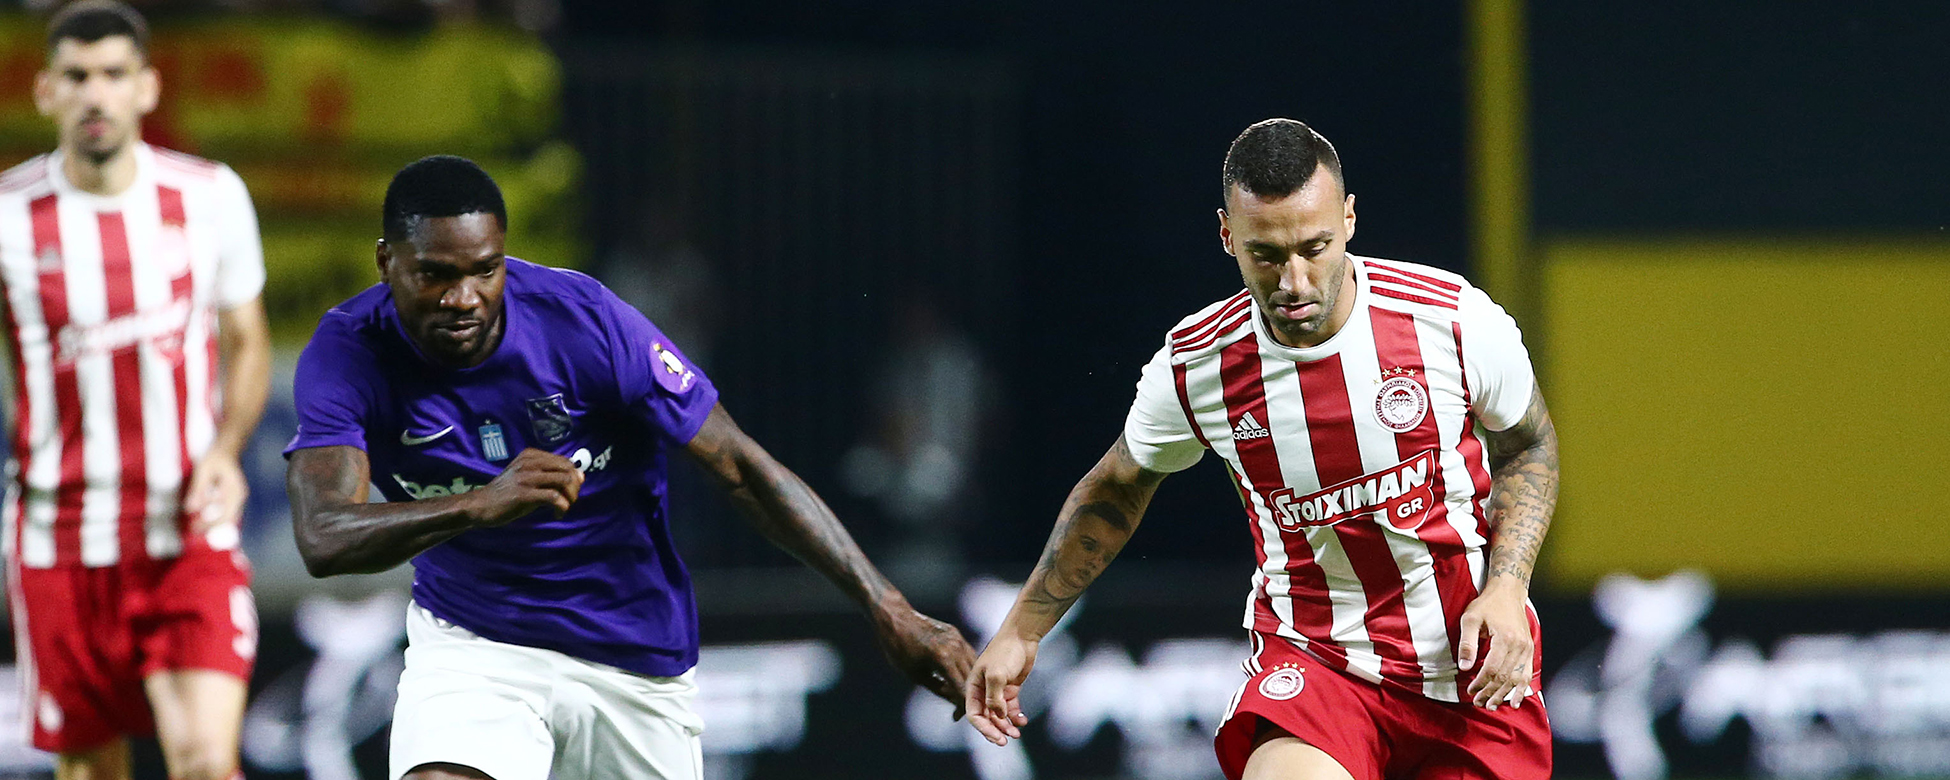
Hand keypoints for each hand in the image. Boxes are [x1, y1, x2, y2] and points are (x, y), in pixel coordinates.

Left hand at [185, 453, 247, 534]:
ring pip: (225, 515)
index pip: (226, 516)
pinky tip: (201, 511)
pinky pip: (222, 509)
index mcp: (236, 491)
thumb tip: (191, 509)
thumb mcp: (204, 470)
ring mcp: (235, 496)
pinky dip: (212, 513)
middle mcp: (238, 496)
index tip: (196, 528)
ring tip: (195, 524)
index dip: (211, 525)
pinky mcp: (230, 495)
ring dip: (211, 521)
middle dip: (210, 526)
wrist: (227, 446)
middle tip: (193, 530)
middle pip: (227, 519)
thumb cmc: (217, 456)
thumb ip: (199, 489)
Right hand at [468, 448, 582, 525]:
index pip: (564, 461)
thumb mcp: (527, 477)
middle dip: (575, 487)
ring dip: (570, 497)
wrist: (480, 505)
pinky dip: (562, 507)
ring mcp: (526, 477)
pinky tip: (557, 514)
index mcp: (531, 455)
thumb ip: (548, 475)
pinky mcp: (524, 493)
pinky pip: (553, 497)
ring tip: (564, 507)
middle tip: (569, 500)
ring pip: (564, 481)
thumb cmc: (506, 493)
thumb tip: (579, 476)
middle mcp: (529, 462)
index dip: (574, 476)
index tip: (570, 491)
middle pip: (567, 469)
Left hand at [871, 597, 975, 718]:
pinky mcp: (955, 633)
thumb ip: (937, 688)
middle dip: (967, 695)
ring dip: (969, 681)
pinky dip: (966, 668)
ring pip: (972, 665)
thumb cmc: (899, 648)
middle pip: (971, 677)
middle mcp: (955, 646)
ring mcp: (957, 638)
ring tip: (959, 695)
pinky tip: (959, 678)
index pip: (961, 687)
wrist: (895, 618)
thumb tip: (954, 701)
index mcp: (944, 658)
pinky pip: (967, 654)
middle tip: (959, 710)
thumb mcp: (915, 674)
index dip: (961, 705)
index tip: (957, 717)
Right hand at [965, 630, 1036, 745]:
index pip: (974, 714)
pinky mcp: (1010, 689)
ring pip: (999, 715)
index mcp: (973, 687)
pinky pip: (1010, 709)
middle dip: (996, 730)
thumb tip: (998, 716)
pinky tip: (1023, 720)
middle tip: (1007, 740)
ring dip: (1006, 726)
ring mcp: (997, 690)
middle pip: (986, 718)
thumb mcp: (997, 674)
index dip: (984, 728)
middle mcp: (983, 691)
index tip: (997, 737)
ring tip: (1017, 733)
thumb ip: (994, 696)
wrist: (1022, 637)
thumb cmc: (1005, 651)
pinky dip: (1015, 717)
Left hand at [1458, 578, 1535, 708]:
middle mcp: (1520, 646)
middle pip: (1505, 677)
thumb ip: (1467, 644)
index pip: (1492, 669)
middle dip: (1491, 693)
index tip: (1471, 691)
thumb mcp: (1470, 619)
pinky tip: (1514, 701)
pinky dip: (1521, 689)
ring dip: (1505, 695)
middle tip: (1479, 703)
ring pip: (1517, 679)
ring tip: (1492, 705)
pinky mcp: (1530, 650)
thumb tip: (1465, 668)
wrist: (1508, 593)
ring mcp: (1527, 649)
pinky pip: (1527, 674)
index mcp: (1505, 638)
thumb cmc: (1487, 605)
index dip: (1481, 683)